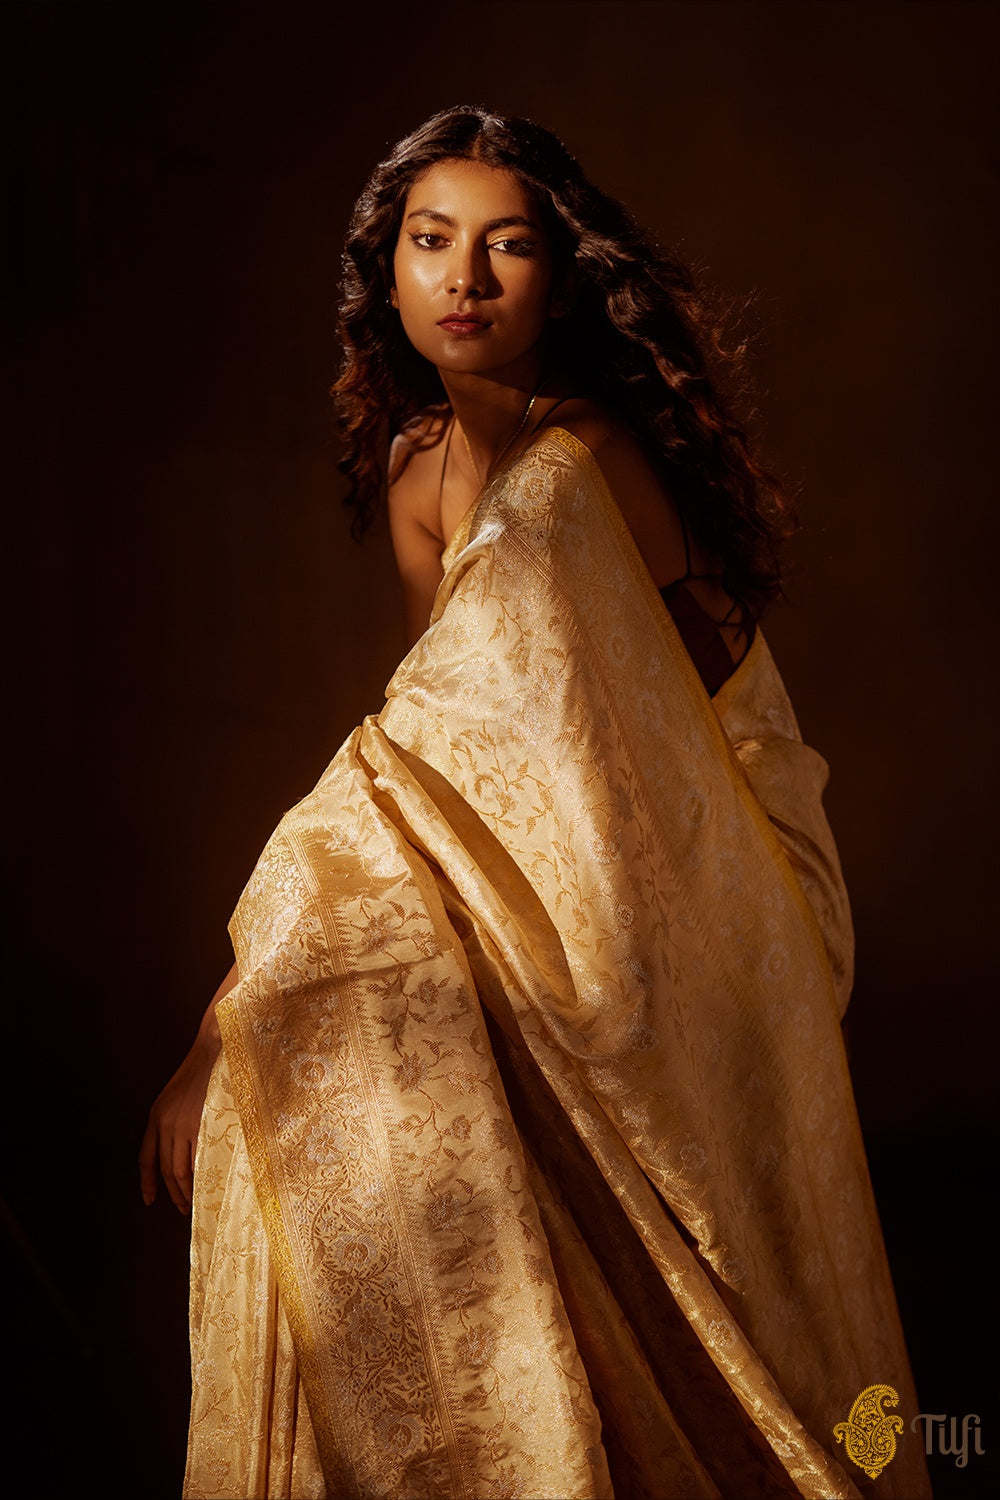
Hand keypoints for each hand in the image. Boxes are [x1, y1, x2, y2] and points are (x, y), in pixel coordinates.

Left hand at [139, 1037, 219, 1213]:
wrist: (214, 1049)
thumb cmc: (200, 1072)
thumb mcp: (175, 1099)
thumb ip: (172, 1123)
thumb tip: (179, 1153)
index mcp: (156, 1117)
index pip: (145, 1159)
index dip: (147, 1183)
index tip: (149, 1201)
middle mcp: (165, 1124)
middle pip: (166, 1170)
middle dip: (173, 1193)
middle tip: (182, 1208)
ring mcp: (184, 1125)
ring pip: (182, 1170)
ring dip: (187, 1190)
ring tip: (195, 1202)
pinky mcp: (202, 1124)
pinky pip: (200, 1159)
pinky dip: (203, 1175)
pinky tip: (209, 1182)